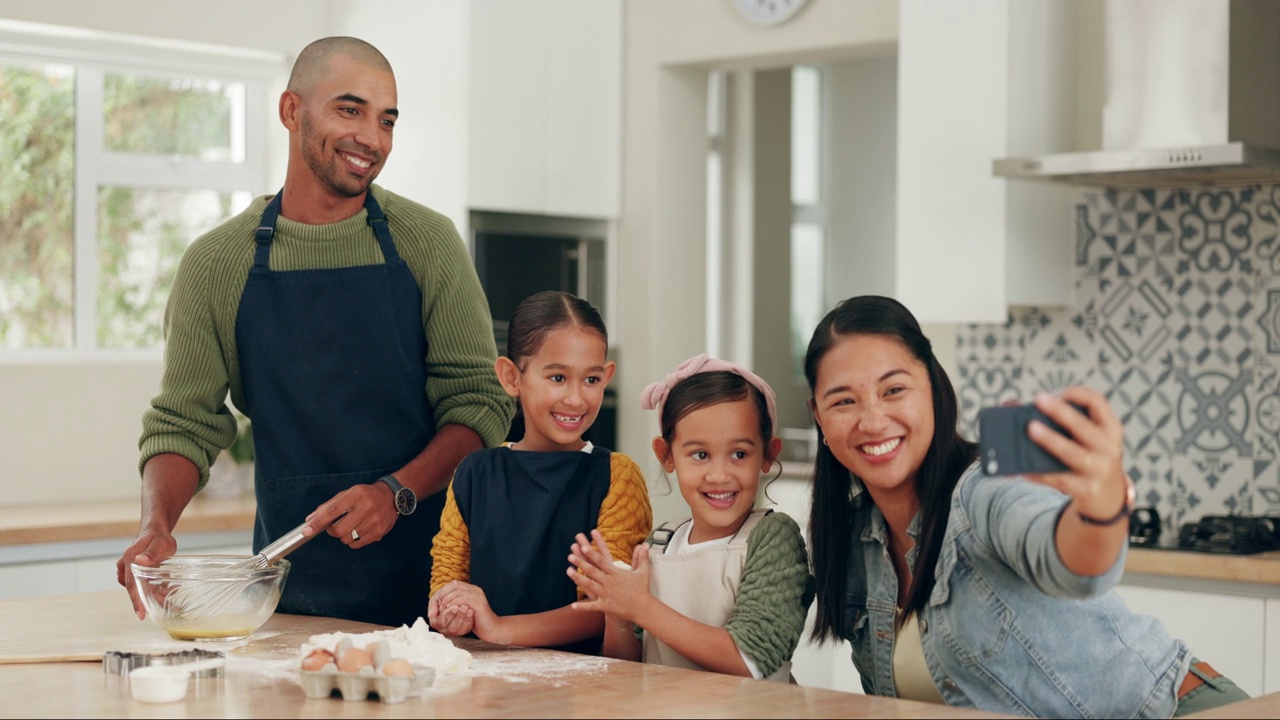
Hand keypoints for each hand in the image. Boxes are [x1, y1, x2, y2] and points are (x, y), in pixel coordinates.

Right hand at [117, 527, 176, 619]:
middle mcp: (126, 568)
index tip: (141, 614)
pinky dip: (158, 590)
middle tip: (170, 605)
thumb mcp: (159, 543)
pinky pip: (146, 587)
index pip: (131, 584)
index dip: (136, 600)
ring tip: (174, 593)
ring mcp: (130, 572)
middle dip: (152, 600)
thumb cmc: (158, 536)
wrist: (156, 532)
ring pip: (142, 590)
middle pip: (137, 590)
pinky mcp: (136, 575)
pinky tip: (171, 588)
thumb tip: (140, 561)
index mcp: (129, 559)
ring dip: (157, 594)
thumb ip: (151, 552)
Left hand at [303, 482, 396, 548]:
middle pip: (339, 530)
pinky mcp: (379, 532)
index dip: (318, 522)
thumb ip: (328, 506)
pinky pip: (357, 544)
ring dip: (344, 535)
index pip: (333, 511)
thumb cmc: (366, 495)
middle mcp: (367, 507)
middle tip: (336, 525)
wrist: (392, 496)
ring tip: (351, 526)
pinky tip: (358, 531)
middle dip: (332, 531)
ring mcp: (374, 521)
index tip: (307, 530)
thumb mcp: (347, 493)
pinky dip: (353, 541)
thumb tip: (310, 519)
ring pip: (347, 539)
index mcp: (356, 494)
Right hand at [428, 586, 475, 637]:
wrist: (451, 601)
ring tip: (468, 609)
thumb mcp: (435, 600)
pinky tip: (471, 612)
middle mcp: (443, 629)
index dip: (449, 614)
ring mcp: (453, 632)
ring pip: (459, 629)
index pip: (442, 620)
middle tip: (463, 607)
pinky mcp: (461, 632)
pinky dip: (469, 621)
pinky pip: (465, 629)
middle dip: (458, 616)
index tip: (455, 606)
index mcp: (436, 622)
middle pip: (451, 627)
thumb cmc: (442, 600)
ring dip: (464, 619)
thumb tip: (431, 614)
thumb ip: (432, 605)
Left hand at [430, 581, 502, 641]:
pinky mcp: (478, 603)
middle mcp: (475, 589)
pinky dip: (452, 605)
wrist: (492, 630)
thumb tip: (439, 603)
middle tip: (437, 606)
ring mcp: (477, 595)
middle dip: (442, 594)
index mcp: (472, 589)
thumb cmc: (477, 622)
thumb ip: (455, 603)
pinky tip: (448, 611)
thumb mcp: (464, 610)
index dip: (442, 592)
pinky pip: (461, 600)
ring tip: (442, 609)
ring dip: (446, 600)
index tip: (436, 603)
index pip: (453, 584)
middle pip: (454, 585)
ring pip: (456, 591)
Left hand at [567, 530, 651, 622]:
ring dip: (578, 578)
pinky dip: (582, 606)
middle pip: (592, 570)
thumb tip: (644, 544)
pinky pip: (592, 606)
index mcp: (616, 573)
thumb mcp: (643, 571)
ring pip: (589, 585)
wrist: (643, 608)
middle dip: (581, 562)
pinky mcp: (605, 606)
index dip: (592, 553)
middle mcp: (609, 582)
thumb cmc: (642, 589)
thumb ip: (641, 557)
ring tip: (568, 571)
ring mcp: (606, 594)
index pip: (602, 561)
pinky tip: (573, 605)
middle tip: (570, 556)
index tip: (583, 547)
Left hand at [1025, 387, 1128, 520]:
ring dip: (1050, 440)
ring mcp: (1099, 470)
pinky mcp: (1086, 490)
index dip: (1077, 394)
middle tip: (1038, 400)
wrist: (1108, 497)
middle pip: (1083, 426)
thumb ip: (1060, 421)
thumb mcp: (1087, 438)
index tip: (1057, 394)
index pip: (1097, 402)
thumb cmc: (1088, 458)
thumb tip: (1010, 406)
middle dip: (1060, 412)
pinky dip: (1040, 473)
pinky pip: (1059, 479)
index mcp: (1109, 428)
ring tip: (1030, 429)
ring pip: (1072, 453)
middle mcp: (1109, 448)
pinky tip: (1023, 469)